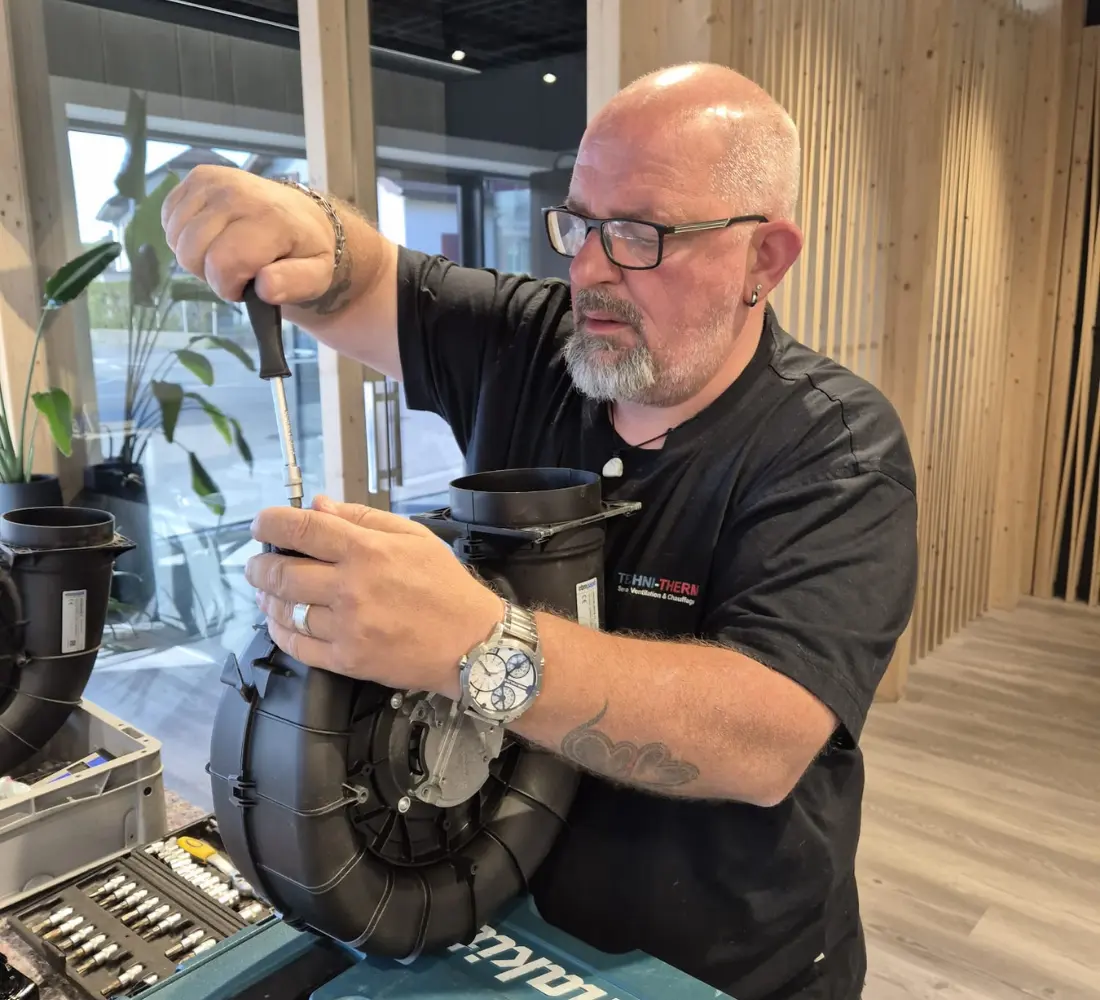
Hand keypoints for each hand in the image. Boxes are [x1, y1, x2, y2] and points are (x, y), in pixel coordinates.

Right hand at [161, 164, 334, 304]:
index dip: (227, 286)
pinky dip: (184, 235)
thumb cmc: (306, 250)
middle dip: (209, 274)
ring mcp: (214, 181)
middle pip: (191, 252)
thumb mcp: (316, 276)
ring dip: (195, 256)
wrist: (302, 215)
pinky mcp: (198, 176)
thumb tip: (265, 287)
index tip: (245, 287)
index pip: (222, 264)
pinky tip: (211, 237)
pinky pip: (169, 218)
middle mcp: (236, 193)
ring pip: (176, 237)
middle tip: (235, 271)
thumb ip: (295, 285)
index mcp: (268, 219)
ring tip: (224, 253)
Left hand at [244, 496, 503, 696]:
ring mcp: (346, 627)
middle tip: (258, 563)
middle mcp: (350, 587)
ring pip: (284, 610)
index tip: (261, 525)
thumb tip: (318, 506)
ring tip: (267, 591)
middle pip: (281, 573)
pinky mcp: (347, 660)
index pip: (301, 528)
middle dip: (260, 565)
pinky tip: (280, 621)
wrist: (471, 642)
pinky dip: (280, 631)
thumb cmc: (444, 585)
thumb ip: (362, 518)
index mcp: (366, 550)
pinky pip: (297, 645)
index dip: (270, 523)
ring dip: (267, 598)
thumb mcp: (413, 536)